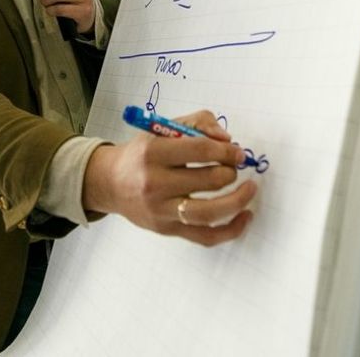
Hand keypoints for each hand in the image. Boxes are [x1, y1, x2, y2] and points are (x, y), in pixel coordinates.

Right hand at [82, 110, 256, 245]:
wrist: (110, 183)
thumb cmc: (140, 154)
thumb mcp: (161, 128)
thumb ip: (197, 123)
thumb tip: (227, 140)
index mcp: (153, 153)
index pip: (200, 150)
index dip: (226, 150)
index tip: (237, 152)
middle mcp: (155, 184)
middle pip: (208, 180)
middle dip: (230, 171)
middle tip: (235, 166)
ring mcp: (161, 211)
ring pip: (209, 213)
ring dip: (237, 200)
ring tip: (249, 189)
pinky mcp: (167, 230)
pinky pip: (205, 237)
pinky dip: (230, 230)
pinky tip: (244, 216)